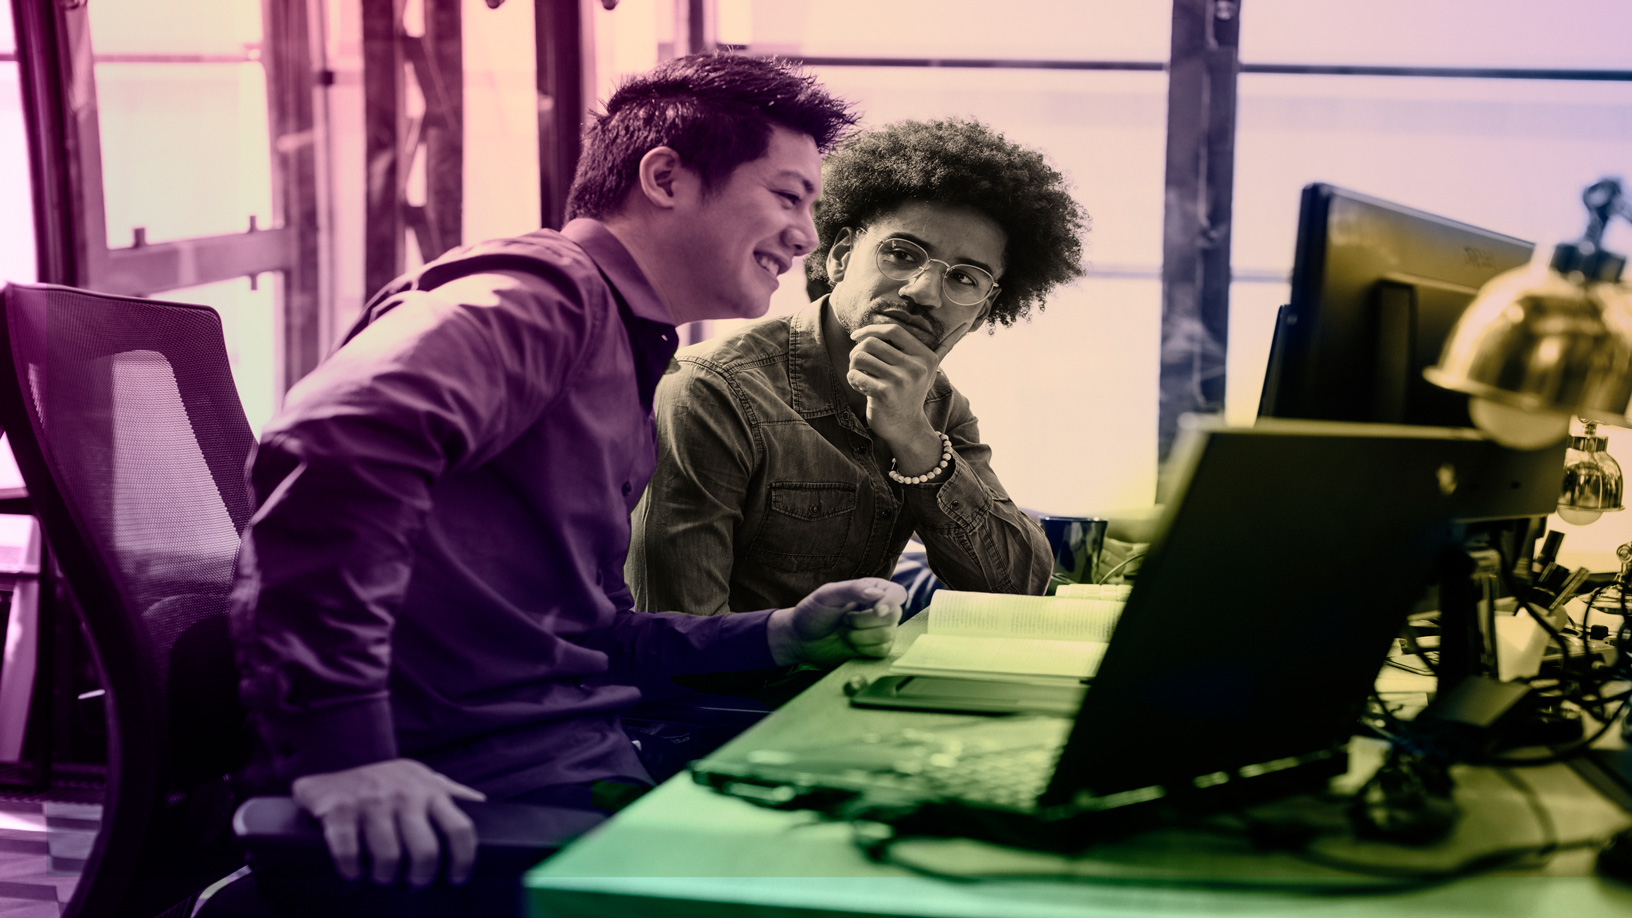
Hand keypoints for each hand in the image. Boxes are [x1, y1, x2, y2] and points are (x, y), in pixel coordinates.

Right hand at [291, 758, 485, 886]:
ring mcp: (371, 801)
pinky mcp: (339, 809)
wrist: (332, 773)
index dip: (463, 860)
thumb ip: (450, 792)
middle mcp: (405, 795)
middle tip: (414, 883)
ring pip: (389, 857)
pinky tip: (353, 874)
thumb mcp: (421, 780)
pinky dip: (352, 872)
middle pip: (426, 850)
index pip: (460, 829)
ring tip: (382, 877)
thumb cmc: (386, 783)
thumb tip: (482, 804)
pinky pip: (349, 853)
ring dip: (385, 877)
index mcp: (431, 791)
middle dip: (421, 877)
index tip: (457, 878)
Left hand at [767, 578, 905, 665]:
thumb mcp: (827, 595)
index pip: (897, 593)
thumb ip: (852, 590)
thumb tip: (877, 593)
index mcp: (871, 590)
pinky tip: (850, 644)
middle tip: (844, 620)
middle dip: (865, 622)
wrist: (801, 640)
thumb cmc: (812, 613)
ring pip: (888, 635)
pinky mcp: (875, 649)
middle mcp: (879, 609)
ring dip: (861, 636)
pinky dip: (863, 649)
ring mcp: (879, 630)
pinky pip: (882, 651)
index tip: (877, 610)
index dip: (891, 602)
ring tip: (844, 632)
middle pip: (893, 616)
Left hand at [847, 320, 972, 458]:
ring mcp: (901, 381)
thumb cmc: (905, 395)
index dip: (871, 329)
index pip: (894, 331)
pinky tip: (858, 386)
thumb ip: (904, 348)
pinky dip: (852, 378)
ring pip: (860, 356)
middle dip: (857, 350)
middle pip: (872, 343)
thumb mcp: (916, 370)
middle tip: (857, 363)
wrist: (907, 428)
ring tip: (859, 375)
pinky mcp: (885, 394)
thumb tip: (871, 328)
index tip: (856, 336)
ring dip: (853, 365)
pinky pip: (855, 375)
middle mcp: (916, 367)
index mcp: (926, 357)